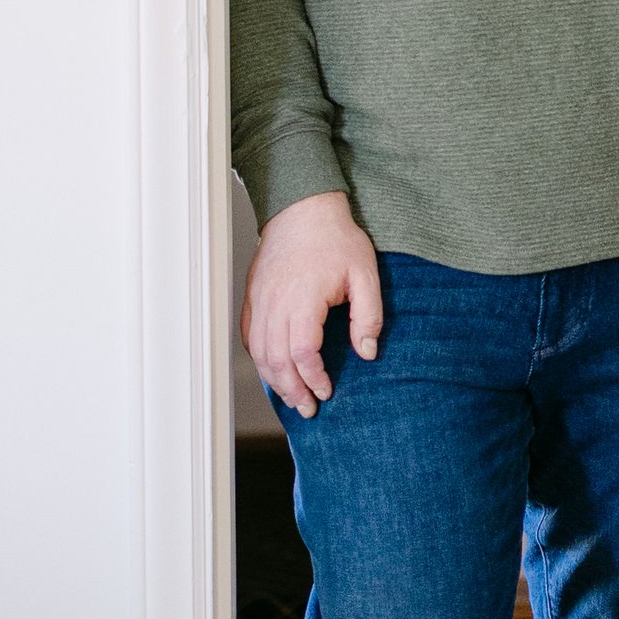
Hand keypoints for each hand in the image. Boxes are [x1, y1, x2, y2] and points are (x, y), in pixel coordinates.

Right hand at [243, 189, 383, 415]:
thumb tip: (367, 352)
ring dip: (274, 380)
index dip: (313, 378)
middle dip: (292, 390)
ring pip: (259, 352)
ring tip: (292, 398)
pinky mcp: (252, 297)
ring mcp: (259, 300)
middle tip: (308, 409)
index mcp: (303, 299)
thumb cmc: (336, 238)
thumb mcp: (365, 274)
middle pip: (276, 360)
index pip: (302, 352)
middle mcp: (275, 303)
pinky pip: (249, 336)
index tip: (327, 390)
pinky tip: (272, 370)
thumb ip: (368, 316)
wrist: (303, 209)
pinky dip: (259, 358)